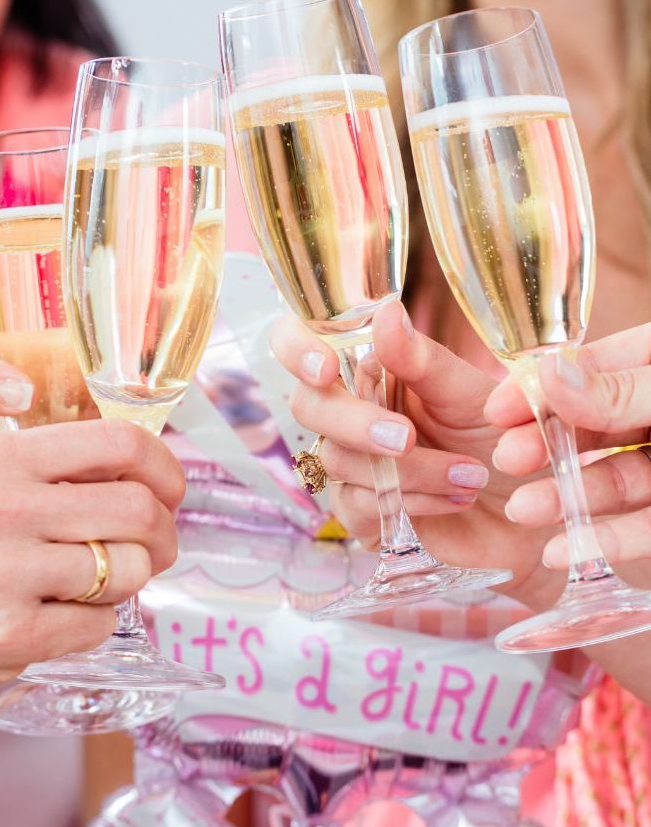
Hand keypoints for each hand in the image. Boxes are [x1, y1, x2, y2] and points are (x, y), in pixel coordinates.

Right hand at [0, 419, 184, 717]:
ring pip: (128, 570)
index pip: (119, 443)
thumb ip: (31, 473)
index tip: (172, 492)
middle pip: (140, 509)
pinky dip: (91, 626)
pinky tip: (58, 621)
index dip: (165, 468)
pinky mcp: (10, 634)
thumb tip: (123, 478)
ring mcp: (7, 572)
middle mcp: (3, 506)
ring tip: (95, 587)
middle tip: (157, 550)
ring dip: (128, 583)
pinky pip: (97, 626)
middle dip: (165, 535)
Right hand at [272, 301, 558, 605]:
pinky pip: (359, 505)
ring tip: (471, 475)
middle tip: (406, 438)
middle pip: (309, 407)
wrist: (529, 510)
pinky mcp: (360, 514)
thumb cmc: (501, 441)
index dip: (297, 350)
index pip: (299, 343)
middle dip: (354, 423)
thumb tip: (385, 312)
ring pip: (338, 461)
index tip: (324, 367)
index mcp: (369, 369)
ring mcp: (350, 465)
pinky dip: (413, 502)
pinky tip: (455, 500)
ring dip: (409, 470)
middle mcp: (349, 412)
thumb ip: (422, 359)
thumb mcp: (470, 394)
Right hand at [485, 324, 650, 568]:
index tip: (495, 409)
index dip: (542, 386)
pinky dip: (602, 540)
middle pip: (591, 427)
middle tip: (504, 460)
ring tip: (524, 511)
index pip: (591, 367)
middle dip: (543, 445)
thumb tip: (550, 377)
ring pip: (610, 482)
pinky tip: (562, 551)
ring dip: (563, 497)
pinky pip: (640, 529)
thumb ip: (621, 390)